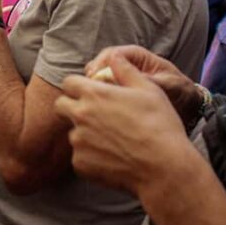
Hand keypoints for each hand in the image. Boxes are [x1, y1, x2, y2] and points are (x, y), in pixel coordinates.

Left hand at [54, 56, 192, 195]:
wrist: (164, 168)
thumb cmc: (159, 125)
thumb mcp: (148, 88)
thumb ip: (125, 69)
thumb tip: (114, 56)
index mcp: (93, 94)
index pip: (68, 82)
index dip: (78, 86)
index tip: (89, 93)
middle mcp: (80, 116)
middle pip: (61, 106)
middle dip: (72, 107)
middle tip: (93, 115)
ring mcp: (78, 142)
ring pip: (72, 133)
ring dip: (84, 135)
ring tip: (111, 141)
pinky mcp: (81, 165)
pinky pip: (79, 157)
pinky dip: (91, 158)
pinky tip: (112, 158)